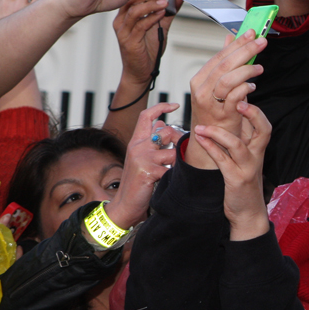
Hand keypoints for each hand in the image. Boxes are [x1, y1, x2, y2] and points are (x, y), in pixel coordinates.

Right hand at [104, 102, 180, 229]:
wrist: (125, 205)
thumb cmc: (139, 182)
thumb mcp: (143, 158)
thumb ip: (152, 142)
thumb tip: (162, 123)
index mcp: (136, 141)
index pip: (146, 116)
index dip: (161, 107)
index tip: (176, 104)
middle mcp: (137, 146)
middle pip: (166, 131)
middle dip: (180, 141)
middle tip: (183, 154)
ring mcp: (142, 158)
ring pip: (173, 152)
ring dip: (179, 163)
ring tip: (175, 173)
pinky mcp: (148, 171)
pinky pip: (172, 169)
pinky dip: (176, 176)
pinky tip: (171, 182)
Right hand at [112, 0, 180, 84]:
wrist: (140, 73)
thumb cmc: (148, 50)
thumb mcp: (160, 27)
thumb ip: (168, 13)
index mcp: (126, 14)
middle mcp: (121, 20)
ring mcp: (123, 30)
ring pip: (134, 10)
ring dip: (150, 4)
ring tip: (164, 0)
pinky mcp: (129, 40)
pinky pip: (139, 25)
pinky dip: (151, 17)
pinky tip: (161, 13)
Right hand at [185, 31, 266, 168]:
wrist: (211, 140)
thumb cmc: (215, 111)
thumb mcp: (217, 85)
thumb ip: (224, 62)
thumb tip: (232, 39)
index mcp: (200, 79)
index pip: (219, 55)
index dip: (237, 43)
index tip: (252, 33)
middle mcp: (202, 89)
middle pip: (224, 64)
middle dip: (245, 50)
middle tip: (261, 42)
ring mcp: (210, 103)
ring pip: (228, 79)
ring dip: (246, 70)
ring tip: (259, 68)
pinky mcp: (222, 115)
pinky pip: (234, 97)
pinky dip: (245, 88)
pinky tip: (253, 86)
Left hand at [194, 101, 271, 240]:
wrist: (248, 211)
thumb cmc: (243, 181)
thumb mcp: (246, 156)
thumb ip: (243, 137)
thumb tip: (233, 114)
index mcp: (258, 148)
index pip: (262, 122)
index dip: (253, 107)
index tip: (239, 94)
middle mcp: (257, 155)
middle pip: (263, 130)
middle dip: (252, 113)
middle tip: (238, 101)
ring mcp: (247, 167)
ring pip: (237, 145)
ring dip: (218, 133)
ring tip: (200, 127)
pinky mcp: (236, 179)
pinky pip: (223, 160)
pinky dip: (210, 148)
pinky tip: (199, 139)